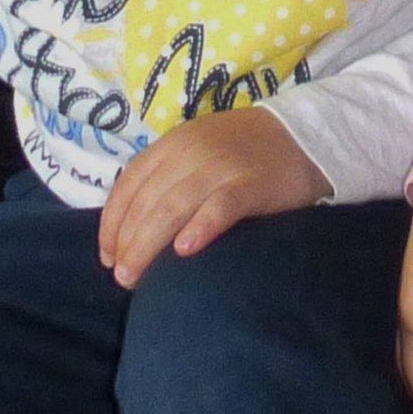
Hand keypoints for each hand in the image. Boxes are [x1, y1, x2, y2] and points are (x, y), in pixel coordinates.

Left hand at [97, 106, 329, 287]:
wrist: (304, 135)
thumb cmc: (245, 152)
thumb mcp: (199, 151)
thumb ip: (169, 177)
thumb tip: (131, 228)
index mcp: (174, 143)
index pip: (128, 185)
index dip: (111, 224)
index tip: (108, 257)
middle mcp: (192, 152)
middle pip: (147, 202)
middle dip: (128, 243)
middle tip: (123, 278)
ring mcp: (223, 166)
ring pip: (173, 207)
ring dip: (148, 244)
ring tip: (137, 277)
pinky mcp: (253, 184)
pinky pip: (221, 206)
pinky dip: (200, 227)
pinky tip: (185, 250)